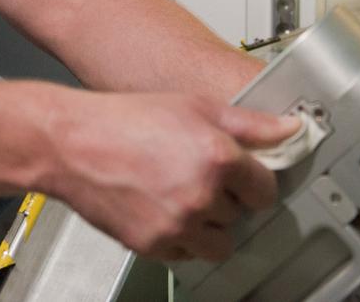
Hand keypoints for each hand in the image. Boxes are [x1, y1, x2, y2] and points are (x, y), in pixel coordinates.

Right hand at [47, 92, 299, 261]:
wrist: (70, 144)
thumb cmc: (124, 119)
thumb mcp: (193, 106)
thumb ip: (249, 123)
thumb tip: (289, 129)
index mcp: (217, 157)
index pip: (266, 189)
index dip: (252, 179)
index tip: (240, 173)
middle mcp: (201, 195)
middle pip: (240, 214)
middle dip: (224, 197)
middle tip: (194, 171)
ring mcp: (178, 225)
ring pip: (219, 242)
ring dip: (208, 223)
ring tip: (180, 193)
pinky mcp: (154, 246)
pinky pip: (186, 254)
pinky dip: (180, 237)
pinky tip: (160, 206)